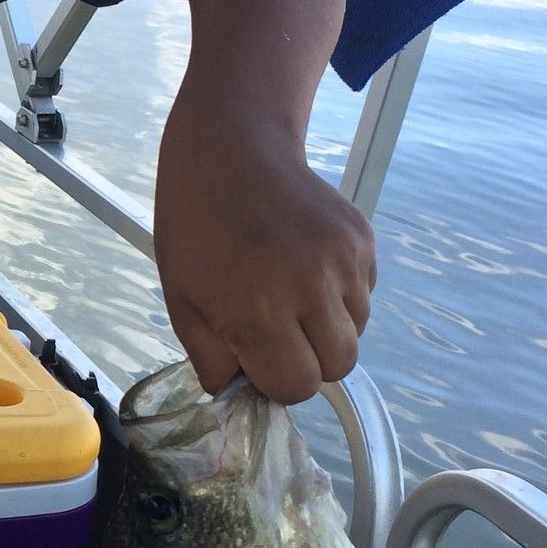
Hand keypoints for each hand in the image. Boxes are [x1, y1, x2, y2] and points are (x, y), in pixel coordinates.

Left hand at [153, 99, 374, 403]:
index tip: (256, 357)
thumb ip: (211, 359)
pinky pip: (364, 295)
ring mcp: (343, 261)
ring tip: (288, 293)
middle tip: (275, 333)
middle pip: (337, 367)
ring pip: (355, 333)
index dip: (275, 380)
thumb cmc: (195, 230)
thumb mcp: (182, 300)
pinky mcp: (362, 240)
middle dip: (307, 361)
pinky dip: (340, 296)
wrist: (230, 152)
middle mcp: (311, 288)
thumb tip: (239, 395)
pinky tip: (304, 266)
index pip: (297, 386)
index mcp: (259, 310)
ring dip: (326, 328)